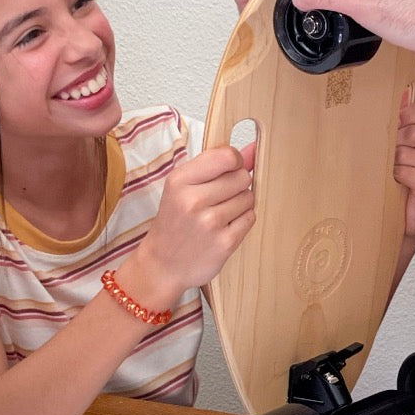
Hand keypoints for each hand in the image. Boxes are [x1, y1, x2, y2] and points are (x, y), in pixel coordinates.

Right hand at [131, 145, 255, 298]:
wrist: (162, 265)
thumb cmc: (175, 221)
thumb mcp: (183, 187)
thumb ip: (216, 164)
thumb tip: (252, 149)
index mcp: (180, 181)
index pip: (226, 156)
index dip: (235, 161)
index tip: (228, 170)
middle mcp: (193, 201)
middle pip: (242, 177)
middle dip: (237, 184)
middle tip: (219, 197)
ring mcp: (210, 223)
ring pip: (249, 197)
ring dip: (240, 204)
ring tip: (220, 213)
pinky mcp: (225, 243)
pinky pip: (250, 218)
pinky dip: (242, 221)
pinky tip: (225, 227)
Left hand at [395, 98, 414, 240]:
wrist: (399, 211)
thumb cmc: (398, 174)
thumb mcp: (395, 141)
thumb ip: (399, 117)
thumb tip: (400, 91)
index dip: (409, 114)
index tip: (395, 124)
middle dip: (393, 143)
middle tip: (388, 155)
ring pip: (408, 153)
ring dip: (393, 163)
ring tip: (392, 171)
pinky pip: (410, 173)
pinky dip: (398, 178)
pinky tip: (399, 184)